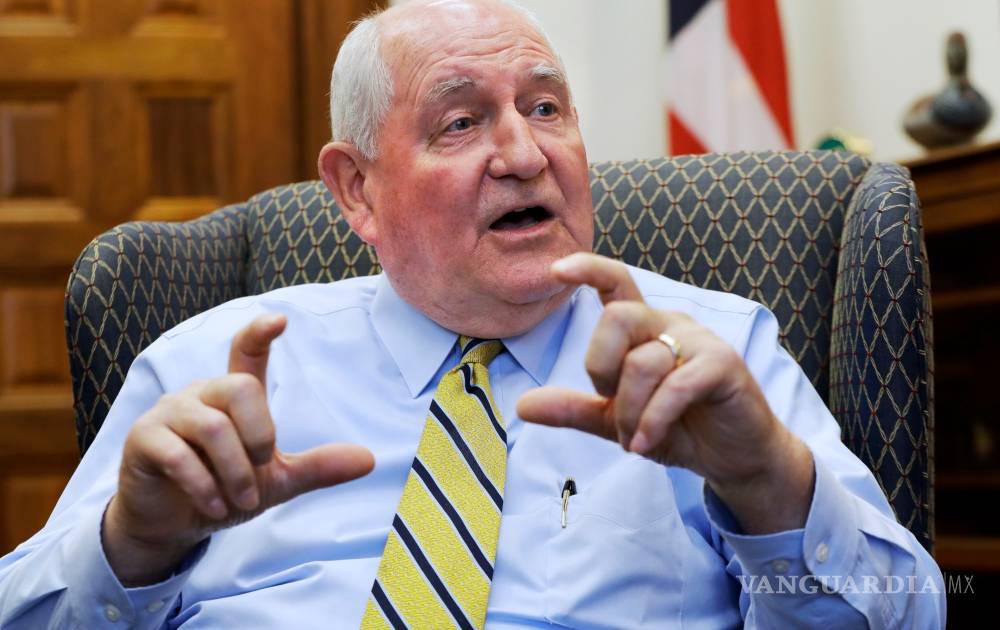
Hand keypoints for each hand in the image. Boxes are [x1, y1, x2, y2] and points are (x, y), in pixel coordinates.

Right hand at [103, 314, 374, 584]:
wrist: (173, 525)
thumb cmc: (224, 491)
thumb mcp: (276, 482)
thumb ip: (317, 467)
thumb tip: (369, 459)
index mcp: (233, 396)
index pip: (245, 352)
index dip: (259, 333)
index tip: (281, 318)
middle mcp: (201, 394)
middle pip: (240, 388)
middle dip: (259, 435)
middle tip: (260, 471)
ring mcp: (169, 412)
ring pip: (212, 426)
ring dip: (235, 471)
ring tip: (240, 501)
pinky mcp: (143, 439)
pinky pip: (179, 455)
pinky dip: (205, 485)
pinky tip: (215, 506)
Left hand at [517, 253, 812, 533]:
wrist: (734, 458)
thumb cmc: (679, 429)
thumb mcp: (617, 422)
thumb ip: (574, 409)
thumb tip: (522, 406)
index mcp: (644, 329)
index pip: (616, 282)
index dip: (588, 268)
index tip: (556, 269)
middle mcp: (670, 324)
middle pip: (617, 317)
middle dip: (601, 368)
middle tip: (613, 406)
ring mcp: (699, 341)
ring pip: (642, 362)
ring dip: (629, 412)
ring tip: (636, 440)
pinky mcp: (724, 365)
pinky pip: (676, 386)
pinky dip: (653, 419)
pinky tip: (646, 443)